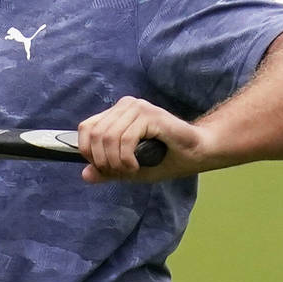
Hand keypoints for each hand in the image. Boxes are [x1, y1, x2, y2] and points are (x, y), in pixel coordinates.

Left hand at [77, 97, 204, 182]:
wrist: (197, 153)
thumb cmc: (165, 158)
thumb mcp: (129, 169)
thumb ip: (107, 170)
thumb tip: (85, 175)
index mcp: (117, 113)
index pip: (86, 128)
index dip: (87, 151)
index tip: (103, 168)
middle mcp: (125, 106)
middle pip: (95, 134)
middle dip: (102, 161)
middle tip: (119, 172)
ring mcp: (138, 107)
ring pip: (108, 137)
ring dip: (116, 162)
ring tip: (130, 170)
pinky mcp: (151, 115)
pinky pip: (126, 139)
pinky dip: (127, 158)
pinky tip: (137, 166)